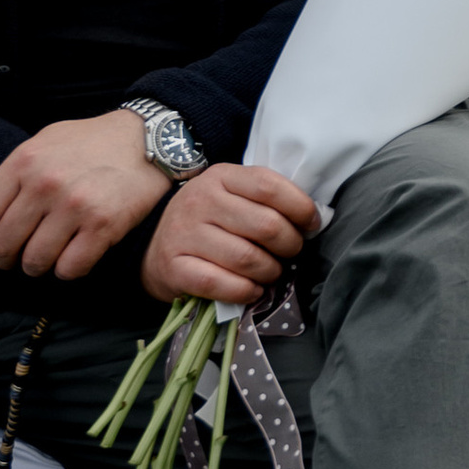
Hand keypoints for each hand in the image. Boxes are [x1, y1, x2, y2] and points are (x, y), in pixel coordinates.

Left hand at [0, 112, 171, 282]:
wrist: (148, 139)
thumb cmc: (90, 143)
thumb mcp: (41, 146)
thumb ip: (6, 178)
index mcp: (24, 161)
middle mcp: (45, 184)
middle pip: (3, 246)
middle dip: (8, 257)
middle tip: (20, 254)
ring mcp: (75, 206)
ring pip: (35, 262)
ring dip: (39, 265)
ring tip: (49, 254)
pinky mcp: (104, 226)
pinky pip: (70, 269)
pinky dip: (69, 269)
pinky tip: (76, 254)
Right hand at [142, 161, 318, 305]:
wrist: (155, 246)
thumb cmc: (208, 220)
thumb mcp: (232, 195)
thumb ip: (266, 199)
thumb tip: (313, 218)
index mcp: (221, 177)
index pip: (269, 186)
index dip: (300, 207)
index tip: (311, 223)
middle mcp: (201, 201)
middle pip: (266, 226)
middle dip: (290, 245)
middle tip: (290, 252)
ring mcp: (185, 234)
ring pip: (248, 259)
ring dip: (270, 271)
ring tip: (271, 272)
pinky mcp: (175, 268)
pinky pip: (222, 284)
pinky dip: (246, 291)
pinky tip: (253, 289)